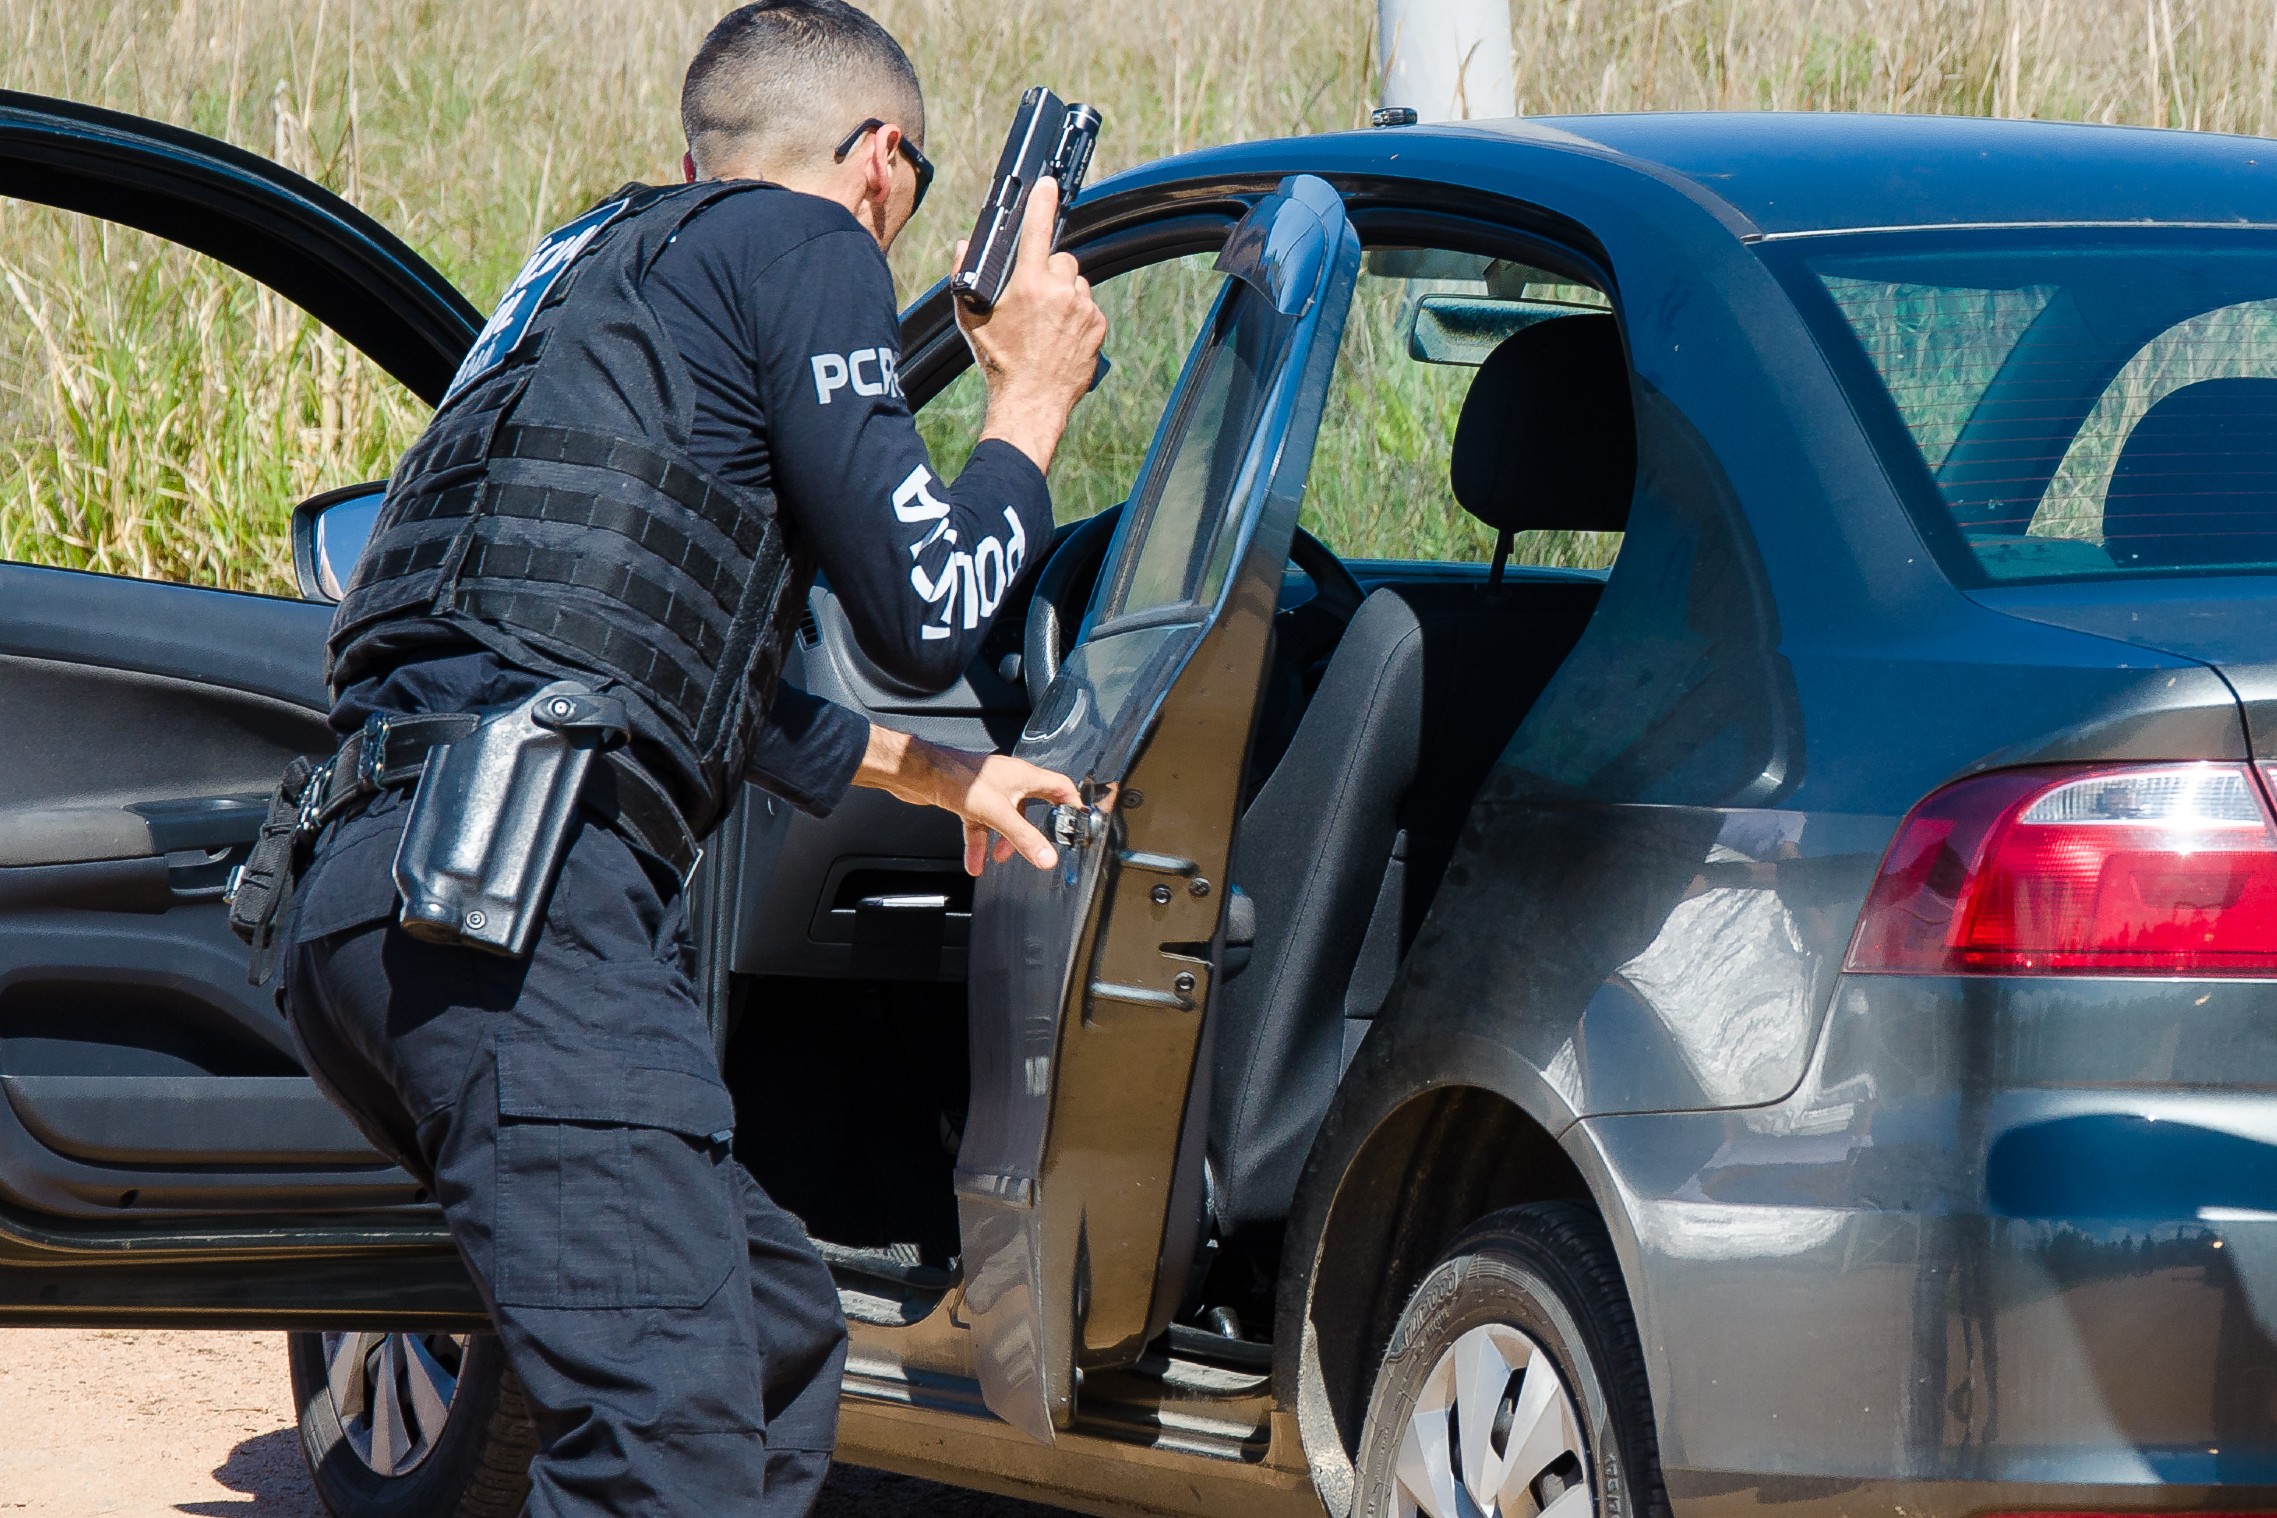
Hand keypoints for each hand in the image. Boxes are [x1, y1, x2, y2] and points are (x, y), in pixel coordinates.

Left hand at [852, 725, 1083, 874]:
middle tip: (1038, 848)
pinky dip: (979, 843)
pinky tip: (974, 861)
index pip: (1060, 787)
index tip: (1077, 823)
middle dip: (1032, 831)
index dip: (1072, 804)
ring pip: (1005, 819)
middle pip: (1032, 807)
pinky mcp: (970, 799)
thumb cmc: (957, 778)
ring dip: (1003, 841)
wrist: (919, 773)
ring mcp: (989, 790)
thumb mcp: (997, 814)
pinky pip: (982, 824)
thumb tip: (1047, 857)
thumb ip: (1024, 838)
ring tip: (998, 859)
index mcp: (1024, 776)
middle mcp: (1009, 780)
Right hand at [955, 176, 1107, 474]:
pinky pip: (1089, 306)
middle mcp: (1060, 292)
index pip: (1037, 230)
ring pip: (1077, 282)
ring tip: (1048, 322)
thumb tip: (963, 246)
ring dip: (1065, 293)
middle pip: (1062, 258)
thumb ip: (964, 277)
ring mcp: (1083, 309)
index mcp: (1028, 284)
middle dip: (1049, 270)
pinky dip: (1078, 315)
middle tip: (1034, 297)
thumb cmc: (999, 363)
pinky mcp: (1098, 325)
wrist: (1031, 402)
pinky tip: (1061, 335)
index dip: (1042, 203)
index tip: (1047, 185)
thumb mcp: (971, 319)